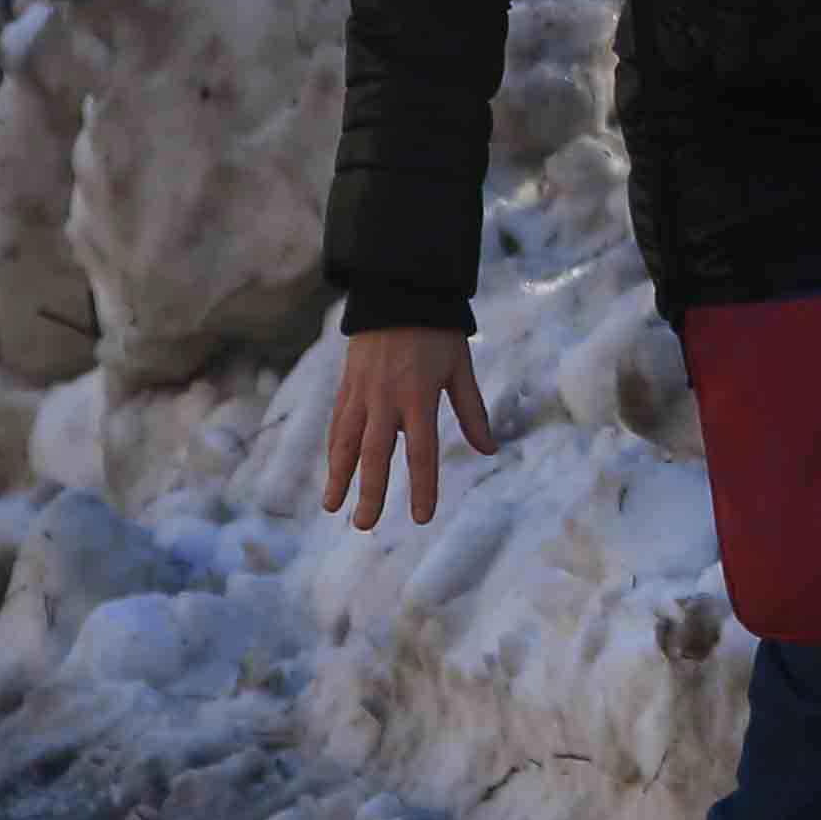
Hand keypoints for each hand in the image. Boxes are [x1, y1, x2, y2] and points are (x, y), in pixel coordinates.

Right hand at [324, 326, 490, 528]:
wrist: (398, 293)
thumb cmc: (437, 333)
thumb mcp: (460, 368)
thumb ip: (472, 411)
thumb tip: (489, 450)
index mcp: (419, 396)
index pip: (422, 452)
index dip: (422, 487)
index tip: (421, 517)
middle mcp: (386, 398)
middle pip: (376, 455)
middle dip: (370, 492)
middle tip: (364, 525)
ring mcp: (362, 392)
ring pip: (347, 442)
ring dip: (338, 476)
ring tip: (332, 507)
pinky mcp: (347, 385)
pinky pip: (339, 423)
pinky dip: (335, 449)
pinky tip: (333, 470)